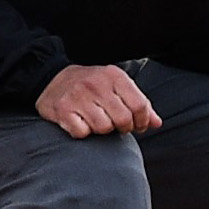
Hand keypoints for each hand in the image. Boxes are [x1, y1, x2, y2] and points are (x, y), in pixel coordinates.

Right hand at [38, 64, 161, 138]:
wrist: (52, 78)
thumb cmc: (92, 86)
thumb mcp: (117, 86)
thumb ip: (139, 103)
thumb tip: (157, 123)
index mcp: (115, 76)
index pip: (140, 105)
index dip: (143, 121)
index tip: (138, 126)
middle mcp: (97, 84)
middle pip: (123, 119)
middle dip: (123, 128)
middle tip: (116, 125)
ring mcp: (78, 96)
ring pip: (103, 128)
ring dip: (102, 130)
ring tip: (97, 121)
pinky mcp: (62, 109)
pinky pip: (82, 133)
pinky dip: (83, 132)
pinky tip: (80, 123)